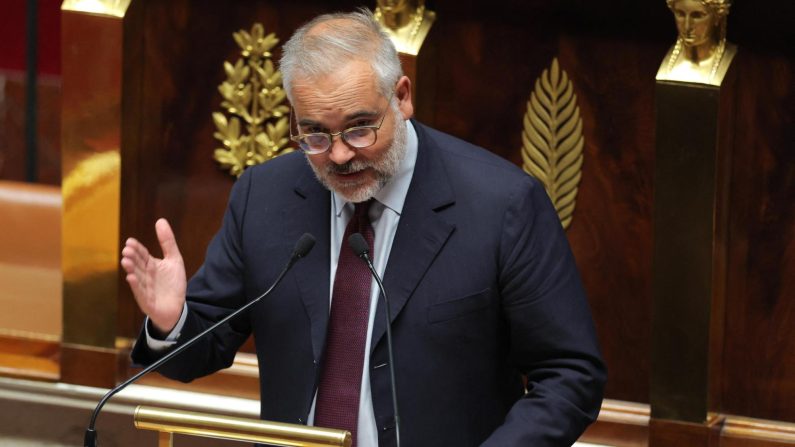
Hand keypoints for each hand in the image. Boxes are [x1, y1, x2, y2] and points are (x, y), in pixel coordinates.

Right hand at [121, 218, 186, 334]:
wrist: (177, 308)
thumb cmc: (173, 284)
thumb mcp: (174, 260)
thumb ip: (168, 242)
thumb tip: (160, 220)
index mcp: (150, 265)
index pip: (142, 254)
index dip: (137, 248)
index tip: (130, 241)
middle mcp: (145, 276)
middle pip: (138, 265)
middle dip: (132, 258)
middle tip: (127, 250)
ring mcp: (144, 289)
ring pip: (136, 278)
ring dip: (131, 270)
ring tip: (126, 261)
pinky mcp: (147, 302)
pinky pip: (140, 293)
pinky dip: (136, 286)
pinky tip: (131, 278)